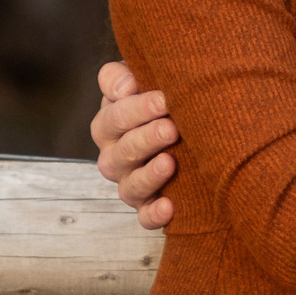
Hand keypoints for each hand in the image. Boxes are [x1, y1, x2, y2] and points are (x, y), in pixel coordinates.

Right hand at [91, 61, 179, 230]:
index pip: (113, 117)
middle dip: (146, 139)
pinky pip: (145, 217)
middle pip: (122, 151)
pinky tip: (169, 206)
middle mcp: (114, 157)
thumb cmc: (161, 98)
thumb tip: (126, 86)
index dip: (136, 109)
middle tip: (172, 128)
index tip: (164, 99)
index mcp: (109, 124)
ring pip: (130, 186)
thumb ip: (122, 77)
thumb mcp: (141, 79)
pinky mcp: (147, 207)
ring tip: (170, 162)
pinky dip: (154, 215)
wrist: (186, 128)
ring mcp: (130, 184)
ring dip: (149, 175)